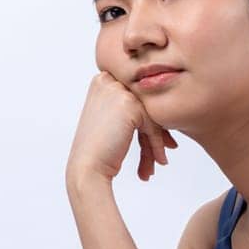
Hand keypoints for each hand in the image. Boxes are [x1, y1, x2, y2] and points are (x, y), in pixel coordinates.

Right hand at [65, 70, 178, 187]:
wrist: (87, 168)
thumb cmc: (99, 151)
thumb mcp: (114, 123)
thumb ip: (132, 111)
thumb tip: (161, 112)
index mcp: (102, 82)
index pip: (136, 99)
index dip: (148, 122)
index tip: (158, 144)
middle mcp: (107, 81)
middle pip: (144, 106)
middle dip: (155, 133)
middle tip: (159, 156)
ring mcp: (117, 90)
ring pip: (151, 116)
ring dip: (156, 142)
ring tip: (157, 162)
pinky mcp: (128, 104)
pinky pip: (153, 125)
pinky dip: (157, 144)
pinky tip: (159, 160)